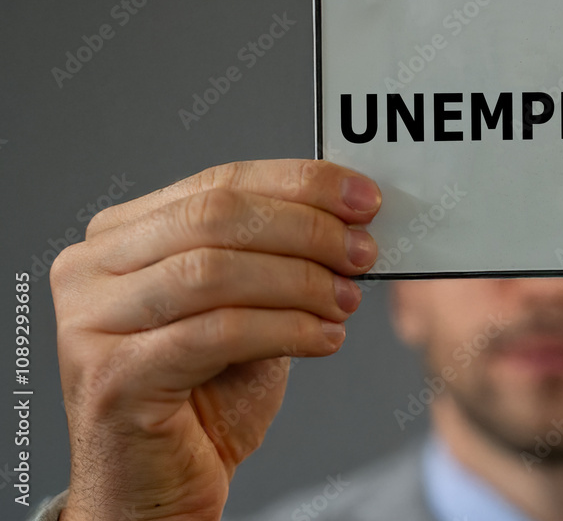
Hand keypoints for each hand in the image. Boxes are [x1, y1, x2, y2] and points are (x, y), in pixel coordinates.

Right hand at [50, 159, 379, 520]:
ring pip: (216, 270)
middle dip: (306, 229)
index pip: (219, 183)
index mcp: (119, 236)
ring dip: (300, 281)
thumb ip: (274, 261)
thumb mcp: (244, 310)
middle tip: (362, 252)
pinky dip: (287, 330)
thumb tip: (349, 223)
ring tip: (346, 300)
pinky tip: (325, 339)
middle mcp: (91, 269)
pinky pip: (219, 332)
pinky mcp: (113, 376)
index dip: (300, 184)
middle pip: (216, 216)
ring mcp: (91, 322)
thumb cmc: (200, 398)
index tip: (363, 198)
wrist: (158, 487)